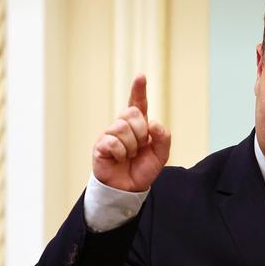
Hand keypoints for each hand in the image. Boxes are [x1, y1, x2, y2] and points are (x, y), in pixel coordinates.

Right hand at [93, 75, 170, 190]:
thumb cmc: (143, 169)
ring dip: (131, 145)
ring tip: (129, 155)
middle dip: (140, 131)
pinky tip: (119, 159)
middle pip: (132, 113)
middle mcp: (123, 126)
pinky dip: (120, 153)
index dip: (139, 90)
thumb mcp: (161, 155)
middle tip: (140, 147)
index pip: (138, 104)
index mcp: (138, 126)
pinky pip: (112, 141)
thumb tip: (153, 123)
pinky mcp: (101, 145)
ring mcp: (110, 134)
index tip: (141, 76)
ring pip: (122, 127)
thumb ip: (163, 138)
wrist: (129, 189)